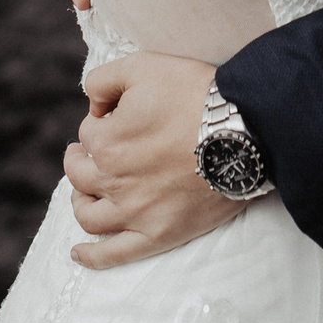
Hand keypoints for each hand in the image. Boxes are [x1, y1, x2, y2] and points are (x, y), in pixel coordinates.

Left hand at [64, 52, 237, 269]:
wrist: (244, 129)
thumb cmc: (195, 93)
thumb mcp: (143, 66)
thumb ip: (103, 80)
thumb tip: (92, 105)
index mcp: (106, 141)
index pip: (88, 134)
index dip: (101, 122)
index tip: (117, 117)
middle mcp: (113, 180)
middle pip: (80, 175)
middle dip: (80, 160)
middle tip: (88, 153)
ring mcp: (134, 212)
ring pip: (89, 215)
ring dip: (80, 203)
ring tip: (84, 194)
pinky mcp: (157, 235)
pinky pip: (114, 254)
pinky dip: (92, 256)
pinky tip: (78, 252)